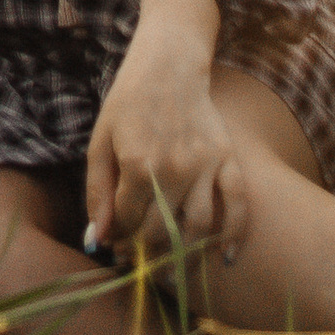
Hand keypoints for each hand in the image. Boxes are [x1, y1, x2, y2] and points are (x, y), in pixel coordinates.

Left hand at [84, 0, 250, 264]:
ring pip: (198, 228)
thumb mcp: (100, 142)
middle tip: (138, 257)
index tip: (116, 243)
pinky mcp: (227, 159)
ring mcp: (205, 165)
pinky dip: (235, 234)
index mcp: (138, 164)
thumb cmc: (127, 103)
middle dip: (145, 250)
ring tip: (171, 271)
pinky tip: (227, 259)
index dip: (119, 237)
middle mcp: (174, 169)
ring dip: (184, 255)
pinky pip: (238, 204)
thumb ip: (97, 193)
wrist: (168, 64)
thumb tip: (96, 239)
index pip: (128, 222)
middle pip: (161, 231)